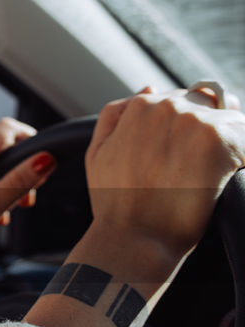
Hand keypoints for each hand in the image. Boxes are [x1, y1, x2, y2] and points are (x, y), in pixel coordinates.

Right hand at [86, 87, 244, 264]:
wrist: (134, 238)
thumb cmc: (115, 203)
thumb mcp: (97, 153)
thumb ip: (116, 115)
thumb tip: (148, 88)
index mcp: (141, 106)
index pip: (184, 99)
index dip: (188, 129)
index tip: (186, 157)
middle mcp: (169, 106)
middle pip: (211, 105)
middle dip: (210, 132)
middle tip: (198, 169)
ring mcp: (197, 122)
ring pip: (234, 121)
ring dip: (229, 146)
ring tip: (210, 177)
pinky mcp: (222, 143)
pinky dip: (242, 160)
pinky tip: (226, 179)